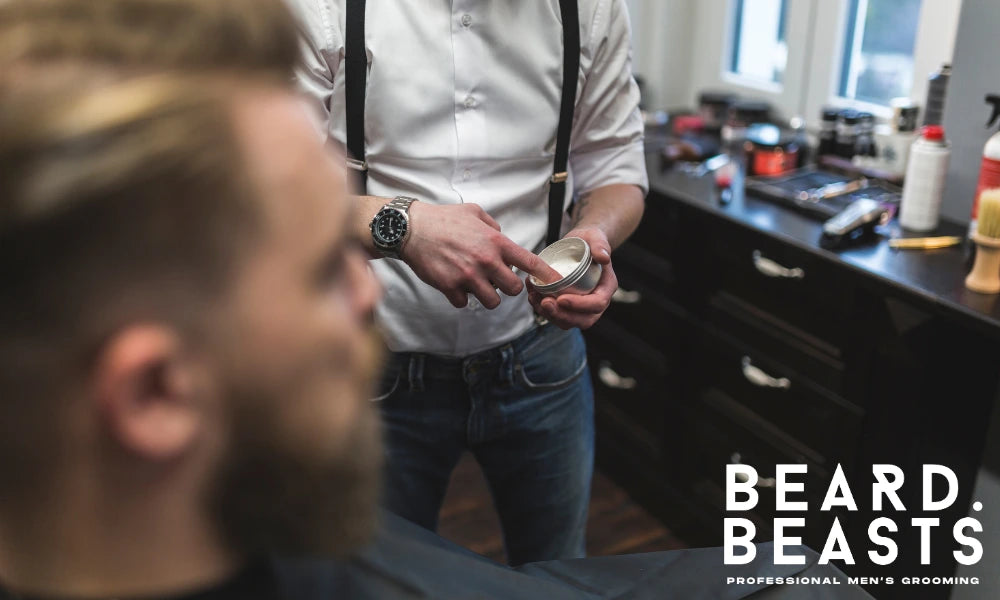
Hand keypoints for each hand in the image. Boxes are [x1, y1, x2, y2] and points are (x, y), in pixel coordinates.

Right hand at [401, 202, 560, 308]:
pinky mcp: (450, 287)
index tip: (553, 282)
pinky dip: (461, 298)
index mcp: (496, 242)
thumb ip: (492, 226)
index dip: (545, 274)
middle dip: (508, 287)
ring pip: (492, 302)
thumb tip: (500, 235)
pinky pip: (464, 303)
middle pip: (513, 289)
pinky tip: (455, 286)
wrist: (412, 228)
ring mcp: (468, 276)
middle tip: (498, 281)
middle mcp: (486, 261)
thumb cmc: (443, 218)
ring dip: (487, 296)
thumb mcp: (474, 212)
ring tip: (476, 286)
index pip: (530, 262)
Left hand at [527, 227, 616, 329]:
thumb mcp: (595, 237)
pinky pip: (556, 315)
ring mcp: (581, 307)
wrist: (579, 244)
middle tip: (544, 303)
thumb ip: (600, 245)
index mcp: (606, 287)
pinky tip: (532, 296)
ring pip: (567, 322)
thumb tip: (603, 258)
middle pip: (583, 320)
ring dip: (549, 314)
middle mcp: (596, 301)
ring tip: (534, 297)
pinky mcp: (567, 306)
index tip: (561, 299)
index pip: (597, 304)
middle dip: (562, 315)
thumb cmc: (589, 241)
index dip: (580, 305)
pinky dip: (542, 310)